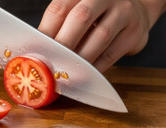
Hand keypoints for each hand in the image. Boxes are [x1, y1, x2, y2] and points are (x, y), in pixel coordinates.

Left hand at [38, 0, 165, 71]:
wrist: (134, 12)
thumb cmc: (95, 16)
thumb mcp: (76, 12)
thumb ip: (58, 28)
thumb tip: (36, 52)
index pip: (60, 8)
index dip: (46, 31)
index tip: (37, 52)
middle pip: (81, 18)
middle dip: (63, 44)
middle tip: (51, 63)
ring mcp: (123, 12)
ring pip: (100, 36)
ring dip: (80, 58)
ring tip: (67, 72)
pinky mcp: (134, 32)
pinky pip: (112, 53)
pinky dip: (96, 67)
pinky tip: (84, 74)